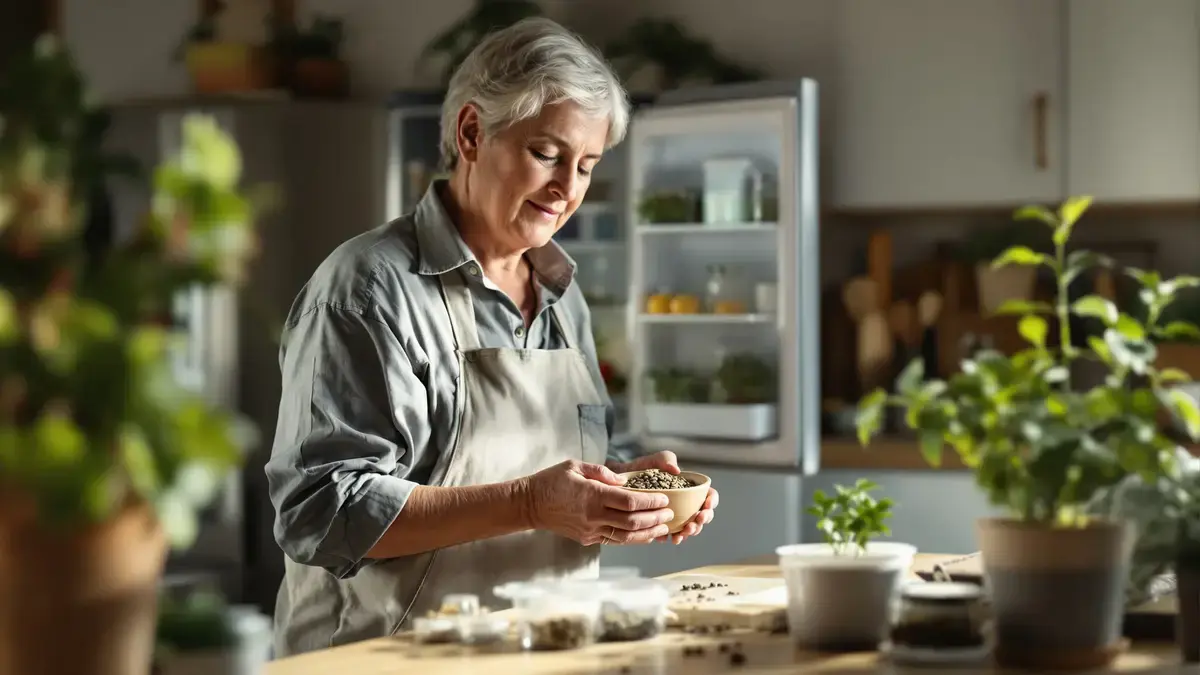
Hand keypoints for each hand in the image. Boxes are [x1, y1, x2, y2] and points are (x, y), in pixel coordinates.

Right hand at [522, 460, 674, 545]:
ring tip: (663, 528)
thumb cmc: (551, 481)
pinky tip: (644, 535)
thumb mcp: (575, 465)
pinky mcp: (587, 539)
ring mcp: (590, 530)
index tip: (664, 499)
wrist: (529, 505)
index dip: (651, 501)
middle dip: (655, 518)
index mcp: (592, 495)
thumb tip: (623, 481)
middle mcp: (593, 516)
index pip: (630, 501)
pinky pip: (614, 540)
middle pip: (633, 522)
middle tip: (669, 513)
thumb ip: (601, 472)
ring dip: (648, 533)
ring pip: (626, 537)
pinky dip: (633, 538)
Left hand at [608, 452, 717, 544]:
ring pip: (689, 527)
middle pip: (703, 515)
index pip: (708, 495)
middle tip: (694, 523)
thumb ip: (666, 459)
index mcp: (690, 488)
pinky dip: (671, 537)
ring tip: (681, 534)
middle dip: (701, 521)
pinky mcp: (663, 524)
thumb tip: (676, 470)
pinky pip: (671, 534)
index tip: (705, 505)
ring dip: (689, 532)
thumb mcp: (654, 460)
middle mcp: (686, 502)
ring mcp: (675, 515)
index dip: (711, 502)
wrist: (620, 481)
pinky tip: (666, 538)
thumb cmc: (641, 468)